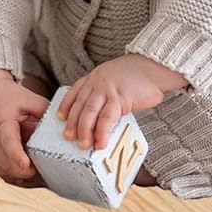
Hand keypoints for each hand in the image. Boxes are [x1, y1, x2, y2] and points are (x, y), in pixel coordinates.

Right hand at [0, 67, 50, 186]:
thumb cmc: (5, 95)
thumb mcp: (26, 98)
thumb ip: (45, 111)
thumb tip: (64, 127)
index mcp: (1, 123)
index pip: (7, 142)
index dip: (16, 155)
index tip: (25, 164)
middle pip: (9, 166)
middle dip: (30, 172)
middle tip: (49, 168)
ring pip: (8, 175)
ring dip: (26, 177)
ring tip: (44, 170)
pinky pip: (6, 174)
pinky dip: (20, 177)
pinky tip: (34, 172)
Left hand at [57, 54, 184, 149]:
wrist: (152, 67)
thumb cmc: (135, 77)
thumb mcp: (113, 80)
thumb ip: (104, 94)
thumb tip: (100, 115)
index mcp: (93, 78)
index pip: (74, 92)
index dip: (66, 105)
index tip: (59, 117)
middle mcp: (96, 83)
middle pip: (80, 104)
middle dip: (73, 122)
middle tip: (68, 137)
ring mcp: (107, 90)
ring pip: (90, 111)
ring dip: (84, 130)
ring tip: (83, 145)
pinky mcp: (120, 98)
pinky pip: (107, 117)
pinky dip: (102, 131)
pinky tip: (101, 142)